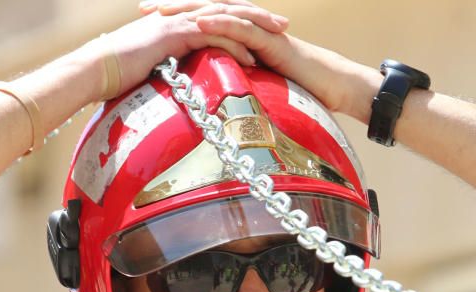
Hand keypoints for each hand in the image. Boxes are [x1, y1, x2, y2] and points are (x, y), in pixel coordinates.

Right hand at [101, 2, 287, 99]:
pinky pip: (213, 37)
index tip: (266, 29)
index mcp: (176, 20)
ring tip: (279, 38)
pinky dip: (235, 46)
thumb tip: (177, 82)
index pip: (217, 15)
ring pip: (226, 19)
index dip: (242, 19)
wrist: (93, 69)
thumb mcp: (147, 66)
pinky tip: (253, 58)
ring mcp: (178, 23)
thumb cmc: (113, 73)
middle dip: (258, 17)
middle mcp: (180, 16)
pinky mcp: (175, 35)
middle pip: (228, 10)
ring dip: (255, 28)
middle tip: (283, 25)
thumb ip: (167, 66)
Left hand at [139, 0, 365, 113]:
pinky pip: (242, 28)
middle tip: (142, 9)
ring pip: (219, 13)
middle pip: (204, 9)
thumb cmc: (298, 88)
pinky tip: (198, 23)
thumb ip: (234, 83)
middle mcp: (247, 25)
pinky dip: (219, 24)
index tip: (144, 23)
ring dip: (189, 10)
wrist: (333, 84)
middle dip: (173, 7)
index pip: (201, 20)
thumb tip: (210, 98)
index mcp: (240, 34)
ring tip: (163, 12)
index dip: (174, 19)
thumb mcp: (257, 85)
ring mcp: (259, 29)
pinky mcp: (271, 39)